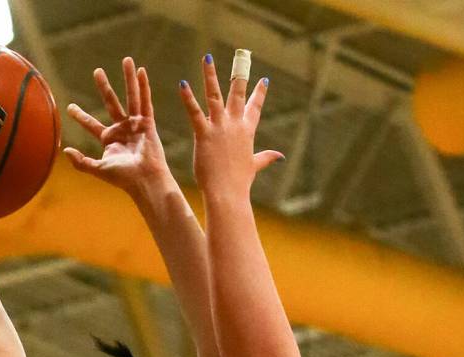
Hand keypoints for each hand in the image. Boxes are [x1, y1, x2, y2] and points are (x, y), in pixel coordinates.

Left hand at [63, 57, 171, 197]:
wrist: (145, 181)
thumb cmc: (124, 179)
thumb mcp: (99, 169)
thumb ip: (81, 162)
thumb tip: (65, 150)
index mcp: (109, 140)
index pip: (91, 124)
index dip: (81, 116)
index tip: (70, 107)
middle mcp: (122, 130)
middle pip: (111, 102)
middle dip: (104, 87)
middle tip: (97, 71)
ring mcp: (136, 125)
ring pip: (130, 97)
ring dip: (128, 78)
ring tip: (126, 59)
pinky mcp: (148, 124)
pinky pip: (145, 101)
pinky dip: (144, 87)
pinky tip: (142, 71)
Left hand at [179, 54, 282, 197]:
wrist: (228, 194)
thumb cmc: (239, 183)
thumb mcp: (254, 166)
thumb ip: (266, 158)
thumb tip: (280, 156)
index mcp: (246, 132)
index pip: (255, 108)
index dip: (260, 93)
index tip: (264, 79)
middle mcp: (235, 125)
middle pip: (238, 94)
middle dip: (240, 74)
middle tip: (242, 56)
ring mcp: (219, 128)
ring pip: (215, 95)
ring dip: (210, 76)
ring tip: (207, 58)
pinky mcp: (204, 134)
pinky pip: (195, 112)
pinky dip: (188, 98)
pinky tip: (182, 83)